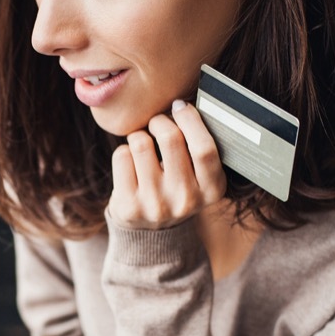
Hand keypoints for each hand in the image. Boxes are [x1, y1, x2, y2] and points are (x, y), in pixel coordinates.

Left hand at [107, 100, 226, 228]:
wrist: (152, 232)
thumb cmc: (178, 186)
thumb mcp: (200, 175)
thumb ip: (199, 145)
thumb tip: (183, 103)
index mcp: (212, 190)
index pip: (205, 149)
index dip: (191, 120)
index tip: (179, 106)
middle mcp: (186, 200)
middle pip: (170, 138)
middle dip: (160, 121)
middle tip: (157, 122)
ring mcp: (156, 205)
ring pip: (141, 143)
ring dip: (139, 135)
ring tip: (142, 145)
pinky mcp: (129, 207)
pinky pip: (122, 156)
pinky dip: (124, 151)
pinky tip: (131, 163)